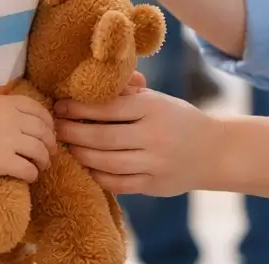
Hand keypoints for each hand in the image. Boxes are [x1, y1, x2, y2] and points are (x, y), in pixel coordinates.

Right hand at [0, 94, 57, 182]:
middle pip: (43, 130)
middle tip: (50, 151)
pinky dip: (33, 174)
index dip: (48, 121)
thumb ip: (0, 108)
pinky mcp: (3, 161)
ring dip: (44, 160)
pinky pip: (27, 168)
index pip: (38, 109)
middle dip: (50, 142)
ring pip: (39, 150)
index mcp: (6, 103)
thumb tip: (14, 116)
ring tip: (43, 166)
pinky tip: (31, 177)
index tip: (49, 130)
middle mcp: (12, 119)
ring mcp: (9, 140)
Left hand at [54, 89, 217, 197]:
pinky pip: (118, 184)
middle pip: (102, 137)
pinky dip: (98, 176)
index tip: (59, 106)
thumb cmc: (178, 119)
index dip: (79, 108)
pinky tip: (86, 166)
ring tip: (66, 148)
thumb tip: (92, 83)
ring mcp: (155, 163)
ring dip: (81, 155)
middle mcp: (154, 136)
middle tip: (55, 129)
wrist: (214, 151)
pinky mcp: (154, 185)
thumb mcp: (158, 100)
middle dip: (73, 133)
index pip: (108, 108)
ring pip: (106, 163)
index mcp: (154, 108)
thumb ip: (128, 93)